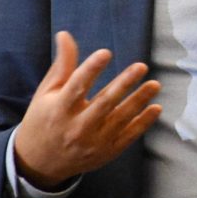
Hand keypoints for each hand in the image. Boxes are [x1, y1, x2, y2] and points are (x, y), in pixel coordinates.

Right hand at [13, 31, 160, 189]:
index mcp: (59, 110)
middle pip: (103, 104)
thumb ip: (62, 65)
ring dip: (138, 101)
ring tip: (155, 84)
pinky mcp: (106, 152)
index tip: (106, 53)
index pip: (76, 87)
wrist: (40, 163)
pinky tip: (156, 108)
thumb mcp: (47, 93)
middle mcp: (77, 128)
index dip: (91, 69)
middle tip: (141, 66)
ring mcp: (93, 142)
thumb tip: (65, 34)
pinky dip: (143, 123)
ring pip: (120, 120)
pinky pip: (128, 137)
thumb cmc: (44, 119)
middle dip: (123, 84)